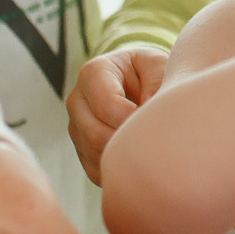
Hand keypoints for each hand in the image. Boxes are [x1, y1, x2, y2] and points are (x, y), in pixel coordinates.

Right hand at [67, 47, 167, 183]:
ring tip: (150, 145)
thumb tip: (147, 105)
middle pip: (96, 134)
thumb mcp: (158, 64)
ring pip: (95, 154)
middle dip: (129, 140)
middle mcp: (77, 100)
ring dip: (125, 155)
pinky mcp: (81, 149)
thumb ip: (157, 78)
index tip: (155, 120)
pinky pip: (96, 169)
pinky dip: (119, 168)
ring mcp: (76, 127)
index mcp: (93, 73)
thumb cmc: (151, 72)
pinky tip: (139, 157)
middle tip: (156, 139)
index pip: (107, 105)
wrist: (142, 85)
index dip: (134, 118)